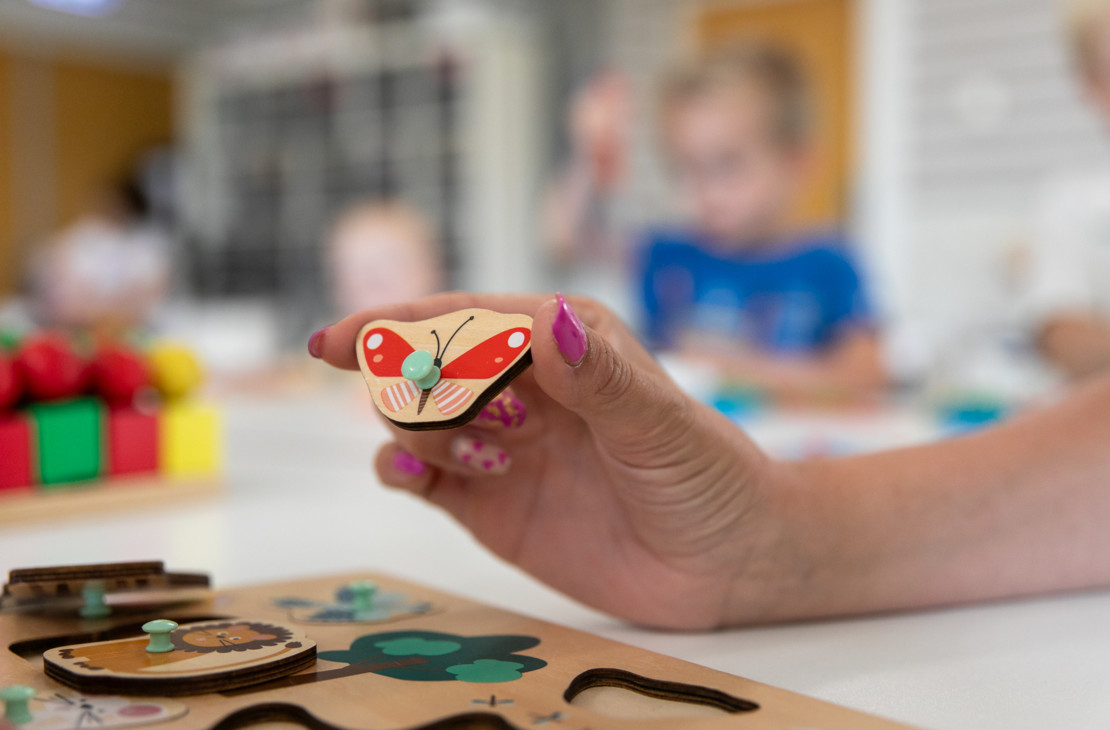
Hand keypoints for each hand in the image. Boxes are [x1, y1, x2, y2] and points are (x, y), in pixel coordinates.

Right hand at [313, 293, 789, 628]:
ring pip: (414, 420)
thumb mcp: (659, 427)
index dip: (393, 324)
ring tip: (492, 460)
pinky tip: (412, 477)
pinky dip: (400, 470)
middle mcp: (521, 385)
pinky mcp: (486, 500)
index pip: (461, 318)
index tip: (336, 343)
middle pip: (425, 366)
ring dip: (424, 433)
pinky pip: (418, 476)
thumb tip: (550, 320)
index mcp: (561, 341)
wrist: (722, 564)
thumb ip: (601, 379)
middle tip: (483, 426)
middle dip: (420, 387)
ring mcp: (499, 443)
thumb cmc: (706, 478)